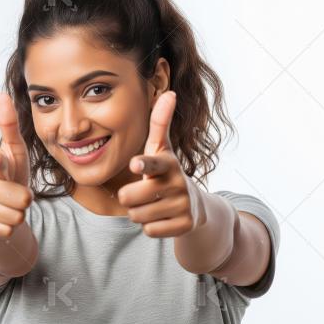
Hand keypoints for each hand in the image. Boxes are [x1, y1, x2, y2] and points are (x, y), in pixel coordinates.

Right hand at [0, 93, 33, 238]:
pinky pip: (4, 231)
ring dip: (19, 215)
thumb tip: (1, 95)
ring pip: (14, 217)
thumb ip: (10, 128)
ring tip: (11, 207)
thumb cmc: (11, 176)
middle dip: (26, 200)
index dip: (0, 165)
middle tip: (20, 196)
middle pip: (19, 199)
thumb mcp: (16, 153)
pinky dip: (9, 229)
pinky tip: (2, 220)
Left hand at [117, 90, 200, 237]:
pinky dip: (150, 226)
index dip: (144, 164)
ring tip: (152, 203)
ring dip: (139, 212)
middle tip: (141, 192)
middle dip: (129, 197)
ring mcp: (183, 206)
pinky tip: (161, 217)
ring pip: (137, 216)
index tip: (135, 164)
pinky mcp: (185, 226)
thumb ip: (160, 123)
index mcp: (168, 164)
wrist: (194, 205)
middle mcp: (178, 183)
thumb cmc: (165, 172)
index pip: (153, 163)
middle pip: (130, 197)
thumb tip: (170, 93)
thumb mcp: (161, 149)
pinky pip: (149, 231)